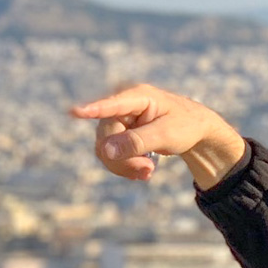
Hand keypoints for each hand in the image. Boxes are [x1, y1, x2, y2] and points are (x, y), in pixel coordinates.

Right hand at [69, 83, 246, 188]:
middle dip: (124, 159)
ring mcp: (118, 121)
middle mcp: (122, 106)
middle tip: (148, 170)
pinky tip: (143, 171)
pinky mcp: (118, 135)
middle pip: (106, 137)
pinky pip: (110, 156)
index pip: (111, 105)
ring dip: (124, 166)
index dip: (92, 110)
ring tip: (148, 171)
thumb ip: (137, 142)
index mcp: (138, 96)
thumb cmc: (185, 125)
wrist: (194, 131)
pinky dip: (125, 167)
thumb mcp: (166, 135)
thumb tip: (105, 150)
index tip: (73, 112)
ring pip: (104, 150)